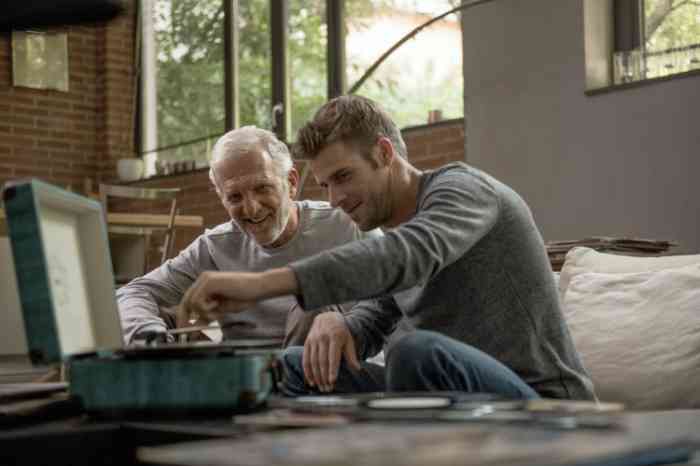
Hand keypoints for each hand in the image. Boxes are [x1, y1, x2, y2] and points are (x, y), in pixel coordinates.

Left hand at [181, 268, 299, 321]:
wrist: (259, 288)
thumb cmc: (244, 297)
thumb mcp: (222, 310)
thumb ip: (207, 316)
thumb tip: (194, 329)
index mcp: (205, 284)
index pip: (188, 301)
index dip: (184, 316)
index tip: (184, 329)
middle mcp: (203, 279)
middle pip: (185, 301)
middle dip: (186, 318)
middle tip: (189, 332)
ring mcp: (205, 279)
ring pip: (191, 302)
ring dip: (204, 313)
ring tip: (218, 313)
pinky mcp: (209, 282)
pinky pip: (198, 300)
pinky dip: (207, 308)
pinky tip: (218, 305)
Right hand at [303, 312, 360, 391]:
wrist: (327, 317)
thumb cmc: (341, 332)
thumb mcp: (348, 340)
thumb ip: (351, 355)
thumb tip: (358, 369)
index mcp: (335, 337)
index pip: (333, 357)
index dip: (332, 370)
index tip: (332, 381)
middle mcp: (322, 338)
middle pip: (322, 361)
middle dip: (324, 376)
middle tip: (327, 389)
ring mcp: (313, 339)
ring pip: (313, 361)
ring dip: (316, 376)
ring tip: (320, 387)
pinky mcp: (307, 342)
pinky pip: (305, 359)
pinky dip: (307, 371)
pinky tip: (311, 381)